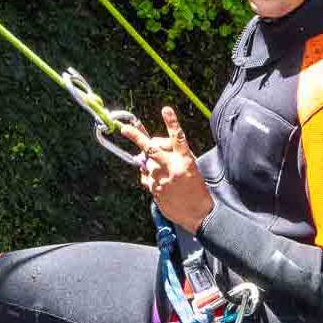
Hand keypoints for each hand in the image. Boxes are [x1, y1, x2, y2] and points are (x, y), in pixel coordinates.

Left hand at [120, 105, 213, 233]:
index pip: (178, 137)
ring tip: (163, 170)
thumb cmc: (196, 189)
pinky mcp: (154, 189)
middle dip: (136, 137)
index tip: (166, 109)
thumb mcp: (191, 167)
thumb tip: (153, 147)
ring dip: (150, 163)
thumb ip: (173, 156)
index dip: (172, 122)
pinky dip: (150, 176)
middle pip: (151, 148)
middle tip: (125, 128)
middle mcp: (171, 168)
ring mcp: (160, 179)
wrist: (197, 213)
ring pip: (147, 163)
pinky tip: (161, 182)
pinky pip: (146, 176)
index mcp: (185, 160)